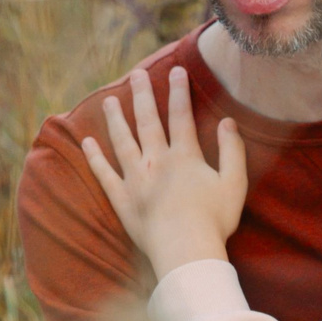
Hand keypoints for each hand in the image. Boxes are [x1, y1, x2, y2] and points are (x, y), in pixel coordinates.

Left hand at [81, 65, 248, 273]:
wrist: (185, 250)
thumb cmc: (214, 220)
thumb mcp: (234, 184)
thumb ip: (232, 150)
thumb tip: (228, 122)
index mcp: (185, 156)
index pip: (181, 116)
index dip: (179, 92)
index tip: (177, 71)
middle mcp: (156, 161)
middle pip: (147, 122)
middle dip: (143, 95)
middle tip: (136, 74)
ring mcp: (135, 179)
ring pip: (122, 141)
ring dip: (115, 119)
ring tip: (109, 100)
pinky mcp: (122, 199)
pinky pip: (104, 174)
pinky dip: (95, 158)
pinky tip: (87, 143)